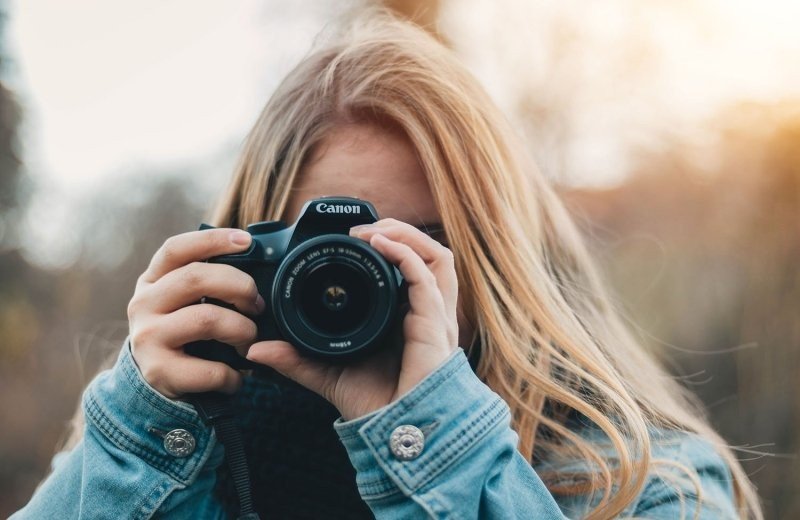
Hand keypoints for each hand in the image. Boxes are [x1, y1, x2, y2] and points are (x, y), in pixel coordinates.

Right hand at [127, 228, 264, 398]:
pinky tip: (236, 376)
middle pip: (196, 278)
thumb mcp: (185, 299)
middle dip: (240, 287)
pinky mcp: (159, 371)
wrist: (155, 380)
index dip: (212, 240)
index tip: (246, 241)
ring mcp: (148, 337)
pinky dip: (233, 375)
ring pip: (207, 319)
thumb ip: (208, 278)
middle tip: (258, 305)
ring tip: (249, 341)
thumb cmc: (183, 330)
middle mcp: (144, 304)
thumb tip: (255, 258)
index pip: (176, 249)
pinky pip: (211, 368)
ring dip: (242, 330)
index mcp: (152, 280)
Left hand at [246, 218, 458, 419]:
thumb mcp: (326, 373)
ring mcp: (435, 315)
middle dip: (400, 232)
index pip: (410, 270)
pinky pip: (427, 276)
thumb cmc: (374, 404)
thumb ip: (295, 359)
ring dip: (407, 235)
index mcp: (407, 317)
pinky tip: (380, 244)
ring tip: (374, 230)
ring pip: (439, 256)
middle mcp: (425, 311)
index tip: (351, 239)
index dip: (389, 247)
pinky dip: (405, 253)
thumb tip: (255, 351)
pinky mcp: (435, 322)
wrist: (397, 430)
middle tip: (362, 229)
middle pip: (429, 254)